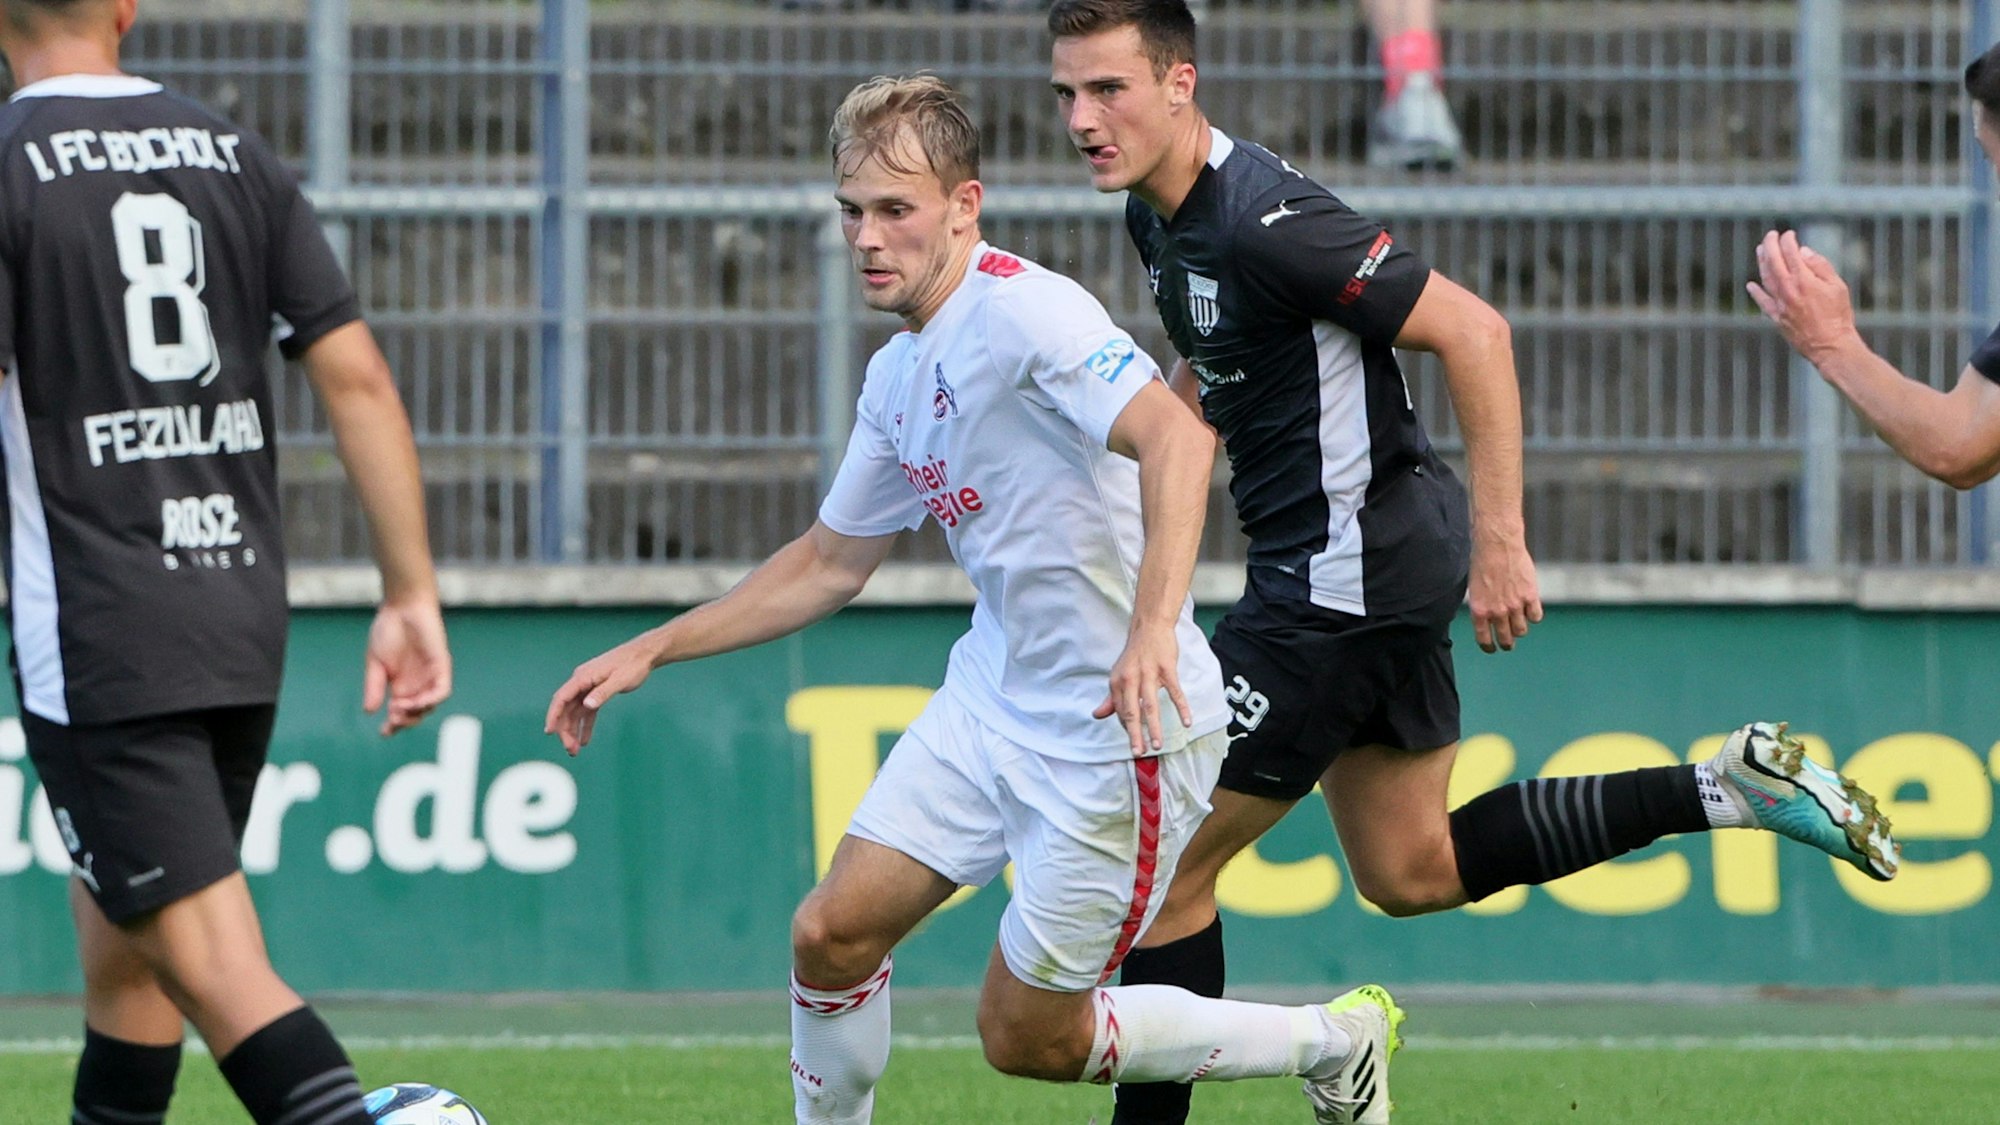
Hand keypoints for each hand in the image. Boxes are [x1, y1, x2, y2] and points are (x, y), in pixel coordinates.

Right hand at [363, 598, 451, 734]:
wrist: (402, 607)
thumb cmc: (388, 630)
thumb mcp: (375, 663)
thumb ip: (374, 686)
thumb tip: (369, 711)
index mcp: (401, 685)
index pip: (401, 713)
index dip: (394, 725)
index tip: (383, 732)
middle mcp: (417, 684)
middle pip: (417, 714)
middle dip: (404, 722)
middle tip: (391, 720)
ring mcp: (430, 676)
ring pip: (429, 706)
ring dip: (415, 712)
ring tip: (398, 708)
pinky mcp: (441, 666)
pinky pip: (442, 690)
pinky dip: (431, 700)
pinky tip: (417, 702)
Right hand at [544, 632, 663, 755]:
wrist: (644, 655)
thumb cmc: (633, 665)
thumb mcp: (620, 680)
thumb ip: (603, 692)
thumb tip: (587, 705)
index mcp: (583, 676)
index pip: (562, 698)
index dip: (553, 715)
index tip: (549, 732)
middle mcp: (582, 682)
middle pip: (567, 709)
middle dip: (565, 730)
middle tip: (570, 750)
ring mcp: (588, 687)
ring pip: (575, 712)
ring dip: (574, 731)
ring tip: (575, 751)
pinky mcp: (596, 692)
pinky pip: (587, 712)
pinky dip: (586, 725)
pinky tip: (585, 740)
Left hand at [1092, 619, 1192, 754]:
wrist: (1150, 627)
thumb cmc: (1135, 654)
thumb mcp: (1118, 675)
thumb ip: (1110, 699)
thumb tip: (1096, 715)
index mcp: (1117, 682)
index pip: (1121, 712)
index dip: (1128, 729)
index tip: (1135, 744)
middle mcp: (1130, 679)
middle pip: (1132, 712)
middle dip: (1135, 735)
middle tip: (1139, 752)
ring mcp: (1149, 673)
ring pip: (1150, 706)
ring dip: (1154, 727)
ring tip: (1157, 745)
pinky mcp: (1166, 668)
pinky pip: (1175, 692)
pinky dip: (1182, 708)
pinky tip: (1187, 722)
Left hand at [1469, 535, 1541, 652]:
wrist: (1497, 545)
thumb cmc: (1482, 563)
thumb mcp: (1475, 589)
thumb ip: (1482, 606)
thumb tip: (1487, 621)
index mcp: (1479, 611)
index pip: (1484, 640)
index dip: (1489, 647)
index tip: (1493, 649)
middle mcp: (1497, 612)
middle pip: (1506, 639)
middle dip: (1506, 643)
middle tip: (1508, 643)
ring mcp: (1515, 605)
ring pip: (1522, 631)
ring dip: (1520, 629)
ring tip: (1518, 623)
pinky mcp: (1530, 596)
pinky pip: (1535, 617)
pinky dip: (1533, 616)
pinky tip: (1530, 609)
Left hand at [1747, 229, 1861, 366]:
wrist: (1830, 345)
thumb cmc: (1838, 315)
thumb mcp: (1837, 286)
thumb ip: (1820, 266)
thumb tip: (1802, 251)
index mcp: (1803, 280)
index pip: (1790, 253)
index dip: (1788, 241)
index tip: (1789, 234)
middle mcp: (1787, 290)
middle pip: (1773, 262)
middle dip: (1770, 245)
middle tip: (1770, 236)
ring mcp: (1779, 304)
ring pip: (1765, 279)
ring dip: (1761, 263)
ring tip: (1760, 251)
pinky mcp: (1776, 317)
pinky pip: (1762, 302)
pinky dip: (1756, 292)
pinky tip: (1751, 285)